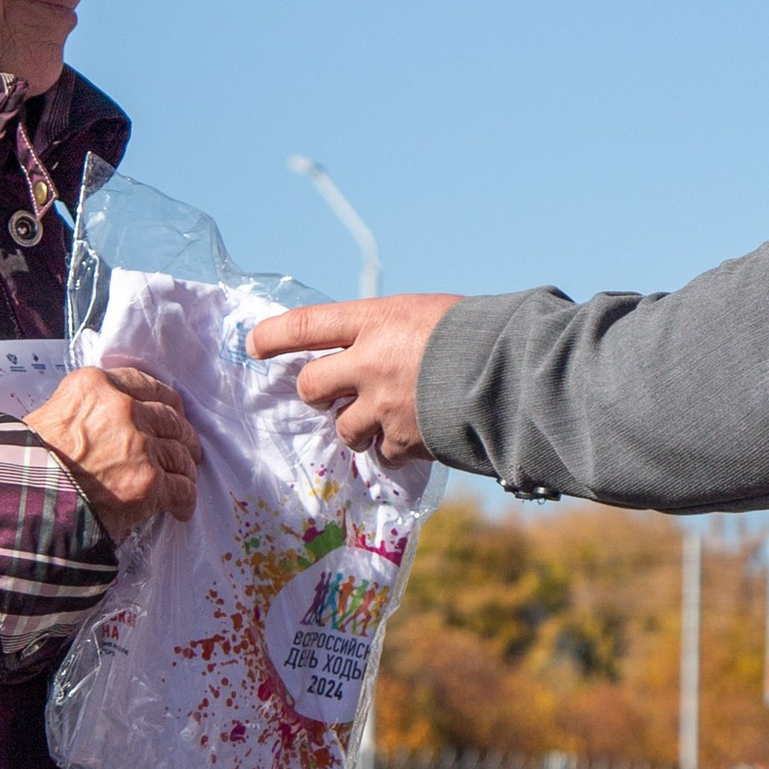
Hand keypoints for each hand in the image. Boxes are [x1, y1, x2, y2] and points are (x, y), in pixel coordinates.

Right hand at [23, 362, 198, 534]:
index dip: (162, 400)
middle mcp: (123, 409)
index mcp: (96, 386)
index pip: (144, 384)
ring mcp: (140, 445)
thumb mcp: (51, 415)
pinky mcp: (149, 482)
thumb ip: (86, 411)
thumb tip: (104, 423)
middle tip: (184, 448)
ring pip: (180, 452)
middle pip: (169, 417)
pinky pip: (181, 487)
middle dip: (180, 434)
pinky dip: (184, 499)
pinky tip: (180, 508)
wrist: (24, 500)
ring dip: (185, 467)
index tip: (169, 411)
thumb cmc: (26, 463)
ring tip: (183, 478)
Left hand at [248, 295, 461, 461]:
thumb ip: (392, 332)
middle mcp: (369, 363)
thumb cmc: (478, 333)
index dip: (274, 335)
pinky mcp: (402, 439)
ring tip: (379, 421)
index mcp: (375, 321)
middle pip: (310, 384)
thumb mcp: (427, 315)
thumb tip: (373, 350)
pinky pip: (382, 452)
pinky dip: (393, 448)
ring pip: (342, 428)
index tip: (254, 344)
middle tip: (326, 393)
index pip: (306, 324)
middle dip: (314, 392)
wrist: (514, 373)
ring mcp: (383, 405)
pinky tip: (415, 437)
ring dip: (354, 427)